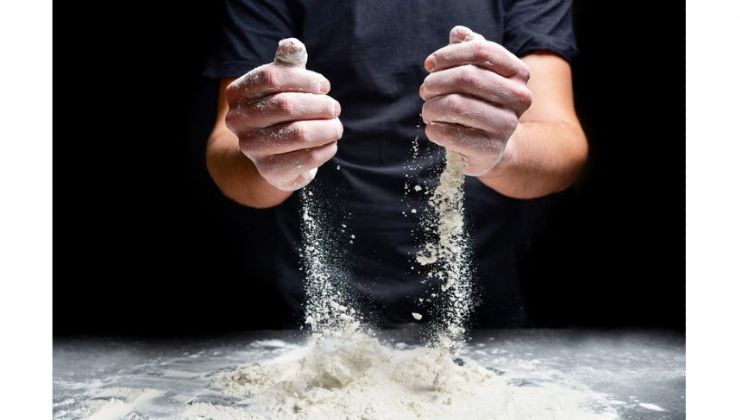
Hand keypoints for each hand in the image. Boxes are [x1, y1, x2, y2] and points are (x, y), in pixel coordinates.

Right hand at [224, 38, 342, 190]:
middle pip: (286, 105)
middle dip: (320, 105)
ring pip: (299, 134)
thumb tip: (292, 45)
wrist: (271, 156)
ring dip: (327, 128)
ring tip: (336, 126)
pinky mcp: (270, 172)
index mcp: (237, 94)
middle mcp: (238, 122)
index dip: (304, 79)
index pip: (271, 77)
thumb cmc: (281, 112)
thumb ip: (288, 64)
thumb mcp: (283, 85)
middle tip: (335, 108)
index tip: (324, 86)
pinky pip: (307, 158)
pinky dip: (326, 148)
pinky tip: (330, 143)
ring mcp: (252, 149)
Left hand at [420, 26, 531, 175]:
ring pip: (456, 105)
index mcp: (518, 73)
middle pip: (466, 77)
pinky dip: (433, 129)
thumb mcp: (479, 73)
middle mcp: (519, 98)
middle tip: (425, 90)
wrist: (492, 147)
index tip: (429, 65)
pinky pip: (450, 134)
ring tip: (428, 110)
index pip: (481, 50)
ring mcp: (506, 126)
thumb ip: (470, 49)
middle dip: (436, 82)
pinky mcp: (490, 150)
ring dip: (431, 106)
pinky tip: (433, 128)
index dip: (449, 54)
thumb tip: (459, 33)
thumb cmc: (481, 103)